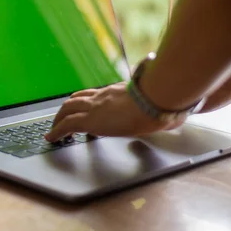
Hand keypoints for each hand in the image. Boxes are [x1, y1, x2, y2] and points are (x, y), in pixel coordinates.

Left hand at [45, 82, 183, 141]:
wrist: (155, 100)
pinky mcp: (90, 120)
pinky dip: (56, 131)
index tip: (82, 107)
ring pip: (67, 109)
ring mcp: (95, 106)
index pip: (95, 94)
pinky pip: (67, 125)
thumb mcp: (160, 106)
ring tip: (54, 129)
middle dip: (66, 109)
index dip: (85, 101)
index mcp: (117, 92)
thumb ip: (162, 111)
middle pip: (76, 99)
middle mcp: (103, 96)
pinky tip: (52, 137)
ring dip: (58, 118)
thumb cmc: (162, 103)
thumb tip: (177, 118)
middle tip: (60, 119)